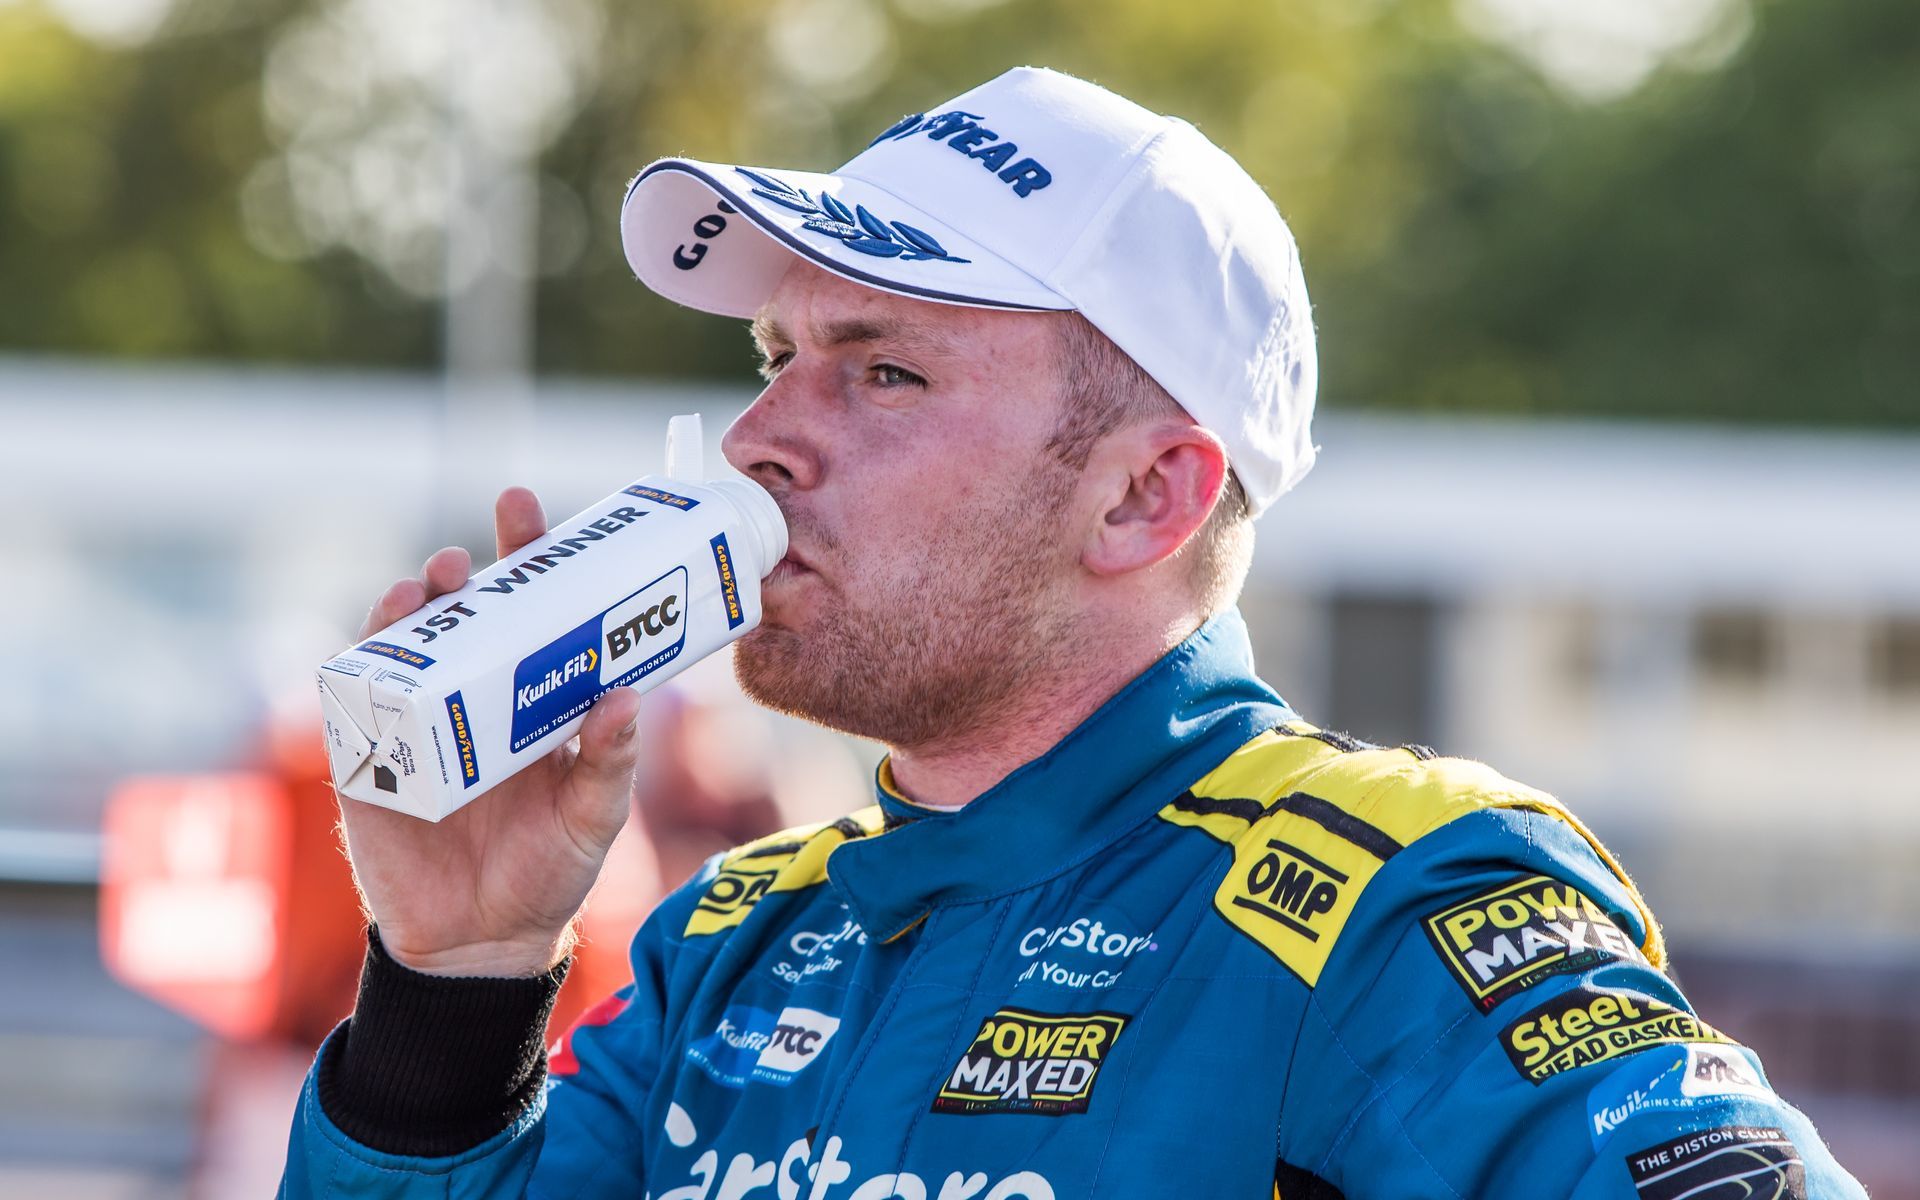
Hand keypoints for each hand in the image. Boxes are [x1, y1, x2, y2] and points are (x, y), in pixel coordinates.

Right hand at [336, 487, 641, 977]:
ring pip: (402, 650)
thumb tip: (624, 696)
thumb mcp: (592, 817)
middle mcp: (470, 699)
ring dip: (406, 612)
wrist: (481, 946)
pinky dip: (358, 672)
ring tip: (424, 590)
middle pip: (458, 618)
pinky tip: (370, 649)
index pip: (527, 612)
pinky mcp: (370, 766)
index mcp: (528, 699)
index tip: (524, 512)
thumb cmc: (547, 872)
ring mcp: (416, 727)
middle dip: (457, 574)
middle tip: (468, 552)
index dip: (524, 561)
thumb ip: (609, 761)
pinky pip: (355, 707)